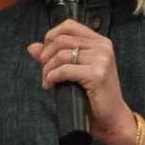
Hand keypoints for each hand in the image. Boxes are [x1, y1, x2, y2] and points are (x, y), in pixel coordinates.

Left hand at [27, 20, 139, 144]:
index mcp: (100, 42)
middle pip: (62, 40)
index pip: (69, 26)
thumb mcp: (75, 71)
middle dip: (46, 56)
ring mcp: (101, 59)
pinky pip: (64, 70)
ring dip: (47, 69)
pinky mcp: (97, 74)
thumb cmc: (95, 96)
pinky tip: (50, 86)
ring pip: (61, 55)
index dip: (51, 36)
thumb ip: (55, 57)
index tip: (45, 53)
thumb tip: (32, 47)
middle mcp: (102, 47)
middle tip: (44, 71)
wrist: (112, 118)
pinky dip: (52, 77)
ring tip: (46, 81)